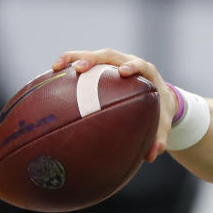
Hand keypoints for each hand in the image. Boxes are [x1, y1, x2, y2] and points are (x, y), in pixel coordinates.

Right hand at [51, 49, 176, 161]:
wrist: (158, 99)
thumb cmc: (160, 112)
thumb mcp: (162, 126)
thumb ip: (159, 140)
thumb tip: (151, 157)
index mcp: (146, 73)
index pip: (140, 65)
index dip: (132, 66)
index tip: (123, 72)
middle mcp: (128, 63)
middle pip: (110, 56)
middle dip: (94, 58)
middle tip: (79, 67)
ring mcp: (113, 64)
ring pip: (93, 57)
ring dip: (74, 58)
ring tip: (55, 67)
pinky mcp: (101, 69)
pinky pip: (83, 65)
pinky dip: (68, 69)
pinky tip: (50, 77)